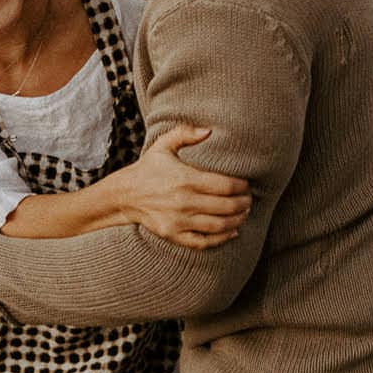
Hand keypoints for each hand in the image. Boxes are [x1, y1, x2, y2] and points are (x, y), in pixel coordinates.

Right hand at [107, 125, 251, 248]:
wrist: (124, 194)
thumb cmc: (148, 169)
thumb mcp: (163, 146)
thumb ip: (185, 134)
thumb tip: (209, 131)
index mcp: (185, 179)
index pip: (226, 185)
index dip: (242, 186)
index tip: (246, 185)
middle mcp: (184, 201)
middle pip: (226, 206)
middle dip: (243, 204)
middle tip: (249, 200)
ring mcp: (179, 220)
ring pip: (218, 225)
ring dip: (237, 220)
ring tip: (243, 214)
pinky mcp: (173, 234)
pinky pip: (203, 242)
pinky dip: (221, 239)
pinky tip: (231, 232)